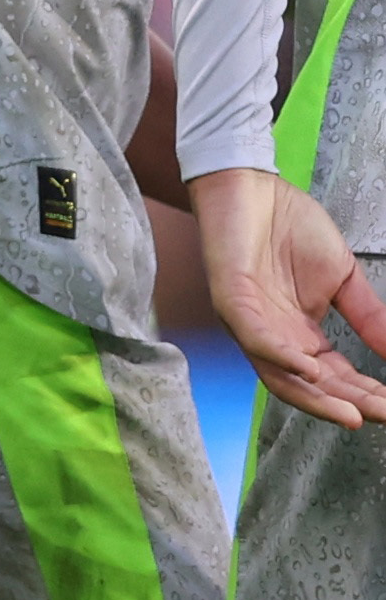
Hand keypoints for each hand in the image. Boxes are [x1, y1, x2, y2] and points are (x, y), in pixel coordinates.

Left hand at [193, 167, 385, 424]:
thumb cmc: (289, 227)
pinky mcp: (230, 300)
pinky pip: (255, 338)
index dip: (366, 393)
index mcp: (299, 333)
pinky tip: (312, 370)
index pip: (335, 376)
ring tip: (352, 414)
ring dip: (316, 396)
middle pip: (310, 385)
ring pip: (279, 373)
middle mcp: (273, 336)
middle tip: (382, 415)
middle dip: (347, 404)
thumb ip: (367, 316)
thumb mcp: (342, 277)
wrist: (250, 184)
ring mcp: (249, 321)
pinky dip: (282, 357)